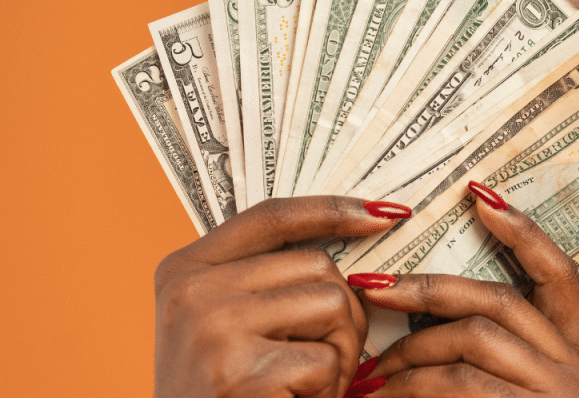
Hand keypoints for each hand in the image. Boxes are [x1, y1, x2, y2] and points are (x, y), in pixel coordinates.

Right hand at [153, 196, 409, 397]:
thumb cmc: (221, 396)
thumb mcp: (220, 327)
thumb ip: (264, 283)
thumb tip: (356, 238)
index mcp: (184, 270)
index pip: (271, 217)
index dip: (332, 209)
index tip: (384, 213)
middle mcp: (191, 290)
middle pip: (317, 265)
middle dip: (344, 313)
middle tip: (327, 359)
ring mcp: (212, 327)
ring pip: (332, 305)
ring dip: (342, 352)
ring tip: (310, 385)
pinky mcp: (238, 370)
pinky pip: (325, 360)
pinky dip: (328, 389)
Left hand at [347, 183, 578, 397]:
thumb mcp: (510, 396)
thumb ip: (478, 359)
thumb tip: (415, 316)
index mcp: (573, 356)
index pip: (557, 275)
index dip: (521, 230)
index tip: (477, 193)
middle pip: (498, 302)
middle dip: (429, 291)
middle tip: (372, 288)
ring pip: (475, 343)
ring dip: (411, 351)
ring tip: (369, 373)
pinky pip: (462, 388)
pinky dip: (414, 388)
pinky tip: (385, 395)